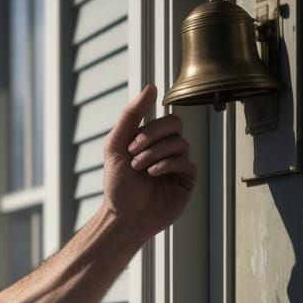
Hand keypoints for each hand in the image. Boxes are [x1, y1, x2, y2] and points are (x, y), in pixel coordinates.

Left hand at [102, 83, 196, 240]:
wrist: (123, 215)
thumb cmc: (118, 184)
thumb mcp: (116, 144)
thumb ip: (131, 115)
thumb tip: (151, 87)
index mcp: (151, 139)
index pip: (163, 117)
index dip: (148, 127)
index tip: (130, 144)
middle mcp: (166, 148)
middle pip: (175, 124)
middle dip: (152, 137)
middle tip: (133, 154)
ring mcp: (178, 163)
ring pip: (179, 143)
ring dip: (154, 154)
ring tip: (139, 168)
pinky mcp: (186, 179)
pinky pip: (185, 162)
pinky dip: (166, 164)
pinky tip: (152, 175)